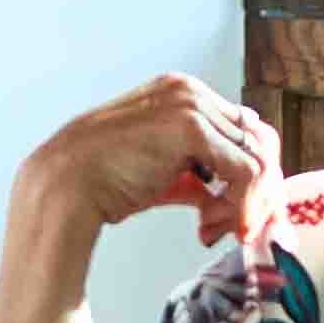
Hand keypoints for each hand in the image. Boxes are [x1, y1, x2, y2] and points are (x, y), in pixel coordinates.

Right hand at [12, 73, 281, 263]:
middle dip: (255, 193)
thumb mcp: (159, 173)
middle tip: (238, 229)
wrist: (65, 186)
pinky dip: (239, 206)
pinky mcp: (192, 128)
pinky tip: (208, 227)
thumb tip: (219, 196)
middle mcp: (190, 93)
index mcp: (180, 95)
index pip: (243, 131)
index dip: (250, 177)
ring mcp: (191, 106)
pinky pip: (245, 172)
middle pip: (258, 141)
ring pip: (257, 158)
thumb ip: (193, 175)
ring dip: (245, 203)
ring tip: (215, 229)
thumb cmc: (100, 182)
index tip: (239, 215)